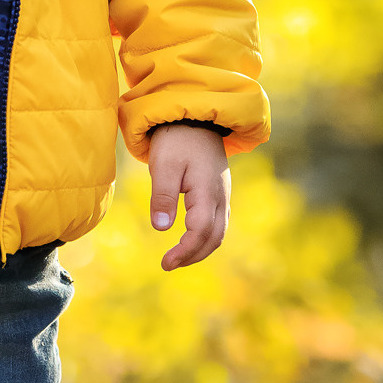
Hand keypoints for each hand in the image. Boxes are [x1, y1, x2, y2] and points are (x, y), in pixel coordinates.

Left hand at [147, 123, 229, 270]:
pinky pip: (218, 222)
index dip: (184, 251)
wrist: (195, 118)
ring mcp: (222, 195)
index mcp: (207, 192)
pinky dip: (205, 237)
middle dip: (193, 255)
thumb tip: (160, 227)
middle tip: (168, 264)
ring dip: (200, 249)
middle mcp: (220, 196)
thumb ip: (163, 196)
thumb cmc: (176, 139)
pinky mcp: (219, 192)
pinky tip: (189, 240)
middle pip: (214, 237)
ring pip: (218, 232)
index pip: (200, 232)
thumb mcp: (164, 165)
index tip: (165, 263)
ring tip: (177, 258)